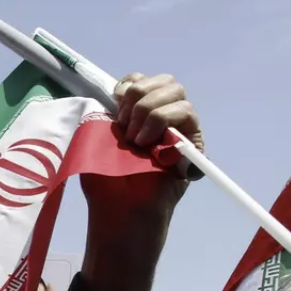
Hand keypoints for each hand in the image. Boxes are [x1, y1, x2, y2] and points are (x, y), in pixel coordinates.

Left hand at [80, 73, 198, 290]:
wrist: (119, 210)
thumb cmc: (105, 181)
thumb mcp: (97, 140)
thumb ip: (107, 113)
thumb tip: (116, 91)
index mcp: (136, 115)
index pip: (141, 81)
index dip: (130, 85)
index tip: (115, 103)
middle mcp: (160, 119)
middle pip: (165, 81)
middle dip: (140, 97)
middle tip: (125, 128)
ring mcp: (178, 130)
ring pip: (177, 93)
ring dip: (150, 112)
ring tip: (136, 142)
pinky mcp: (193, 144)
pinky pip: (187, 114)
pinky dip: (164, 122)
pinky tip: (150, 146)